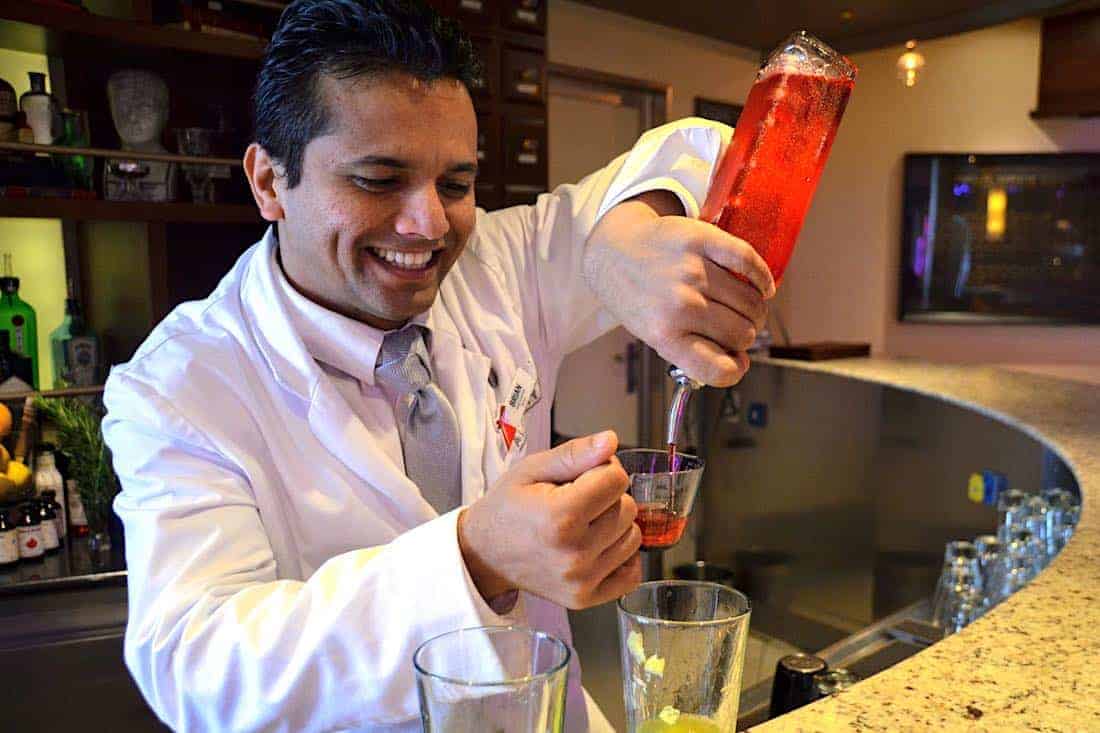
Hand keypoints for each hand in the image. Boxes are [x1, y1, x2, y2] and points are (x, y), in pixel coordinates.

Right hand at [458, 431, 641, 609]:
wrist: (483, 553)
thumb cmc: (507, 508)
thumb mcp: (531, 470)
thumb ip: (574, 454)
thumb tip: (610, 441)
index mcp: (560, 516)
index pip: (617, 480)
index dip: (603, 470)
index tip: (583, 476)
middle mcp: (574, 553)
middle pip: (628, 509)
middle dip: (609, 498)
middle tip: (579, 500)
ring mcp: (581, 580)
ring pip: (633, 538)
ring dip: (615, 526)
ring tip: (585, 524)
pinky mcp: (585, 598)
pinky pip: (631, 575)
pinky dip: (622, 558)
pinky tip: (599, 547)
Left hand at [583, 191, 775, 386]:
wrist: (612, 251)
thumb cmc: (637, 296)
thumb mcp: (652, 333)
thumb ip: (690, 350)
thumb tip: (738, 362)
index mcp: (664, 335)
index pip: (717, 369)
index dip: (735, 370)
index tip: (737, 362)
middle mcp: (678, 304)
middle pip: (742, 334)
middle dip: (745, 335)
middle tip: (737, 327)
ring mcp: (690, 270)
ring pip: (750, 302)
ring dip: (754, 309)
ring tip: (744, 307)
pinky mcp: (700, 240)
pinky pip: (748, 261)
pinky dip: (762, 278)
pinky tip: (761, 286)